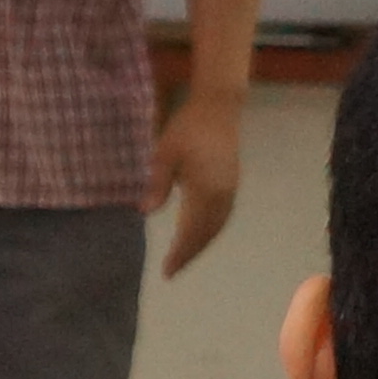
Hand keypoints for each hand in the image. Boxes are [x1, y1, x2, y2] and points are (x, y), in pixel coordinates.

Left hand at [149, 89, 243, 278]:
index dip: (179, 253)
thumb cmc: (187, 127)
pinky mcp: (232, 184)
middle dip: (189, 254)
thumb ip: (157, 183)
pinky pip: (223, 217)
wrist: (218, 107)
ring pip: (217, 227)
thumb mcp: (165, 153)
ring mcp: (230, 190)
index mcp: (205, 191)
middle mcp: (222, 196)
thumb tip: (145, 212)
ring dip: (201, 245)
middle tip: (172, 271)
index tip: (167, 271)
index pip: (191, 231)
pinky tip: (201, 234)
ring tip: (184, 258)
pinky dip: (211, 232)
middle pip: (206, 234)